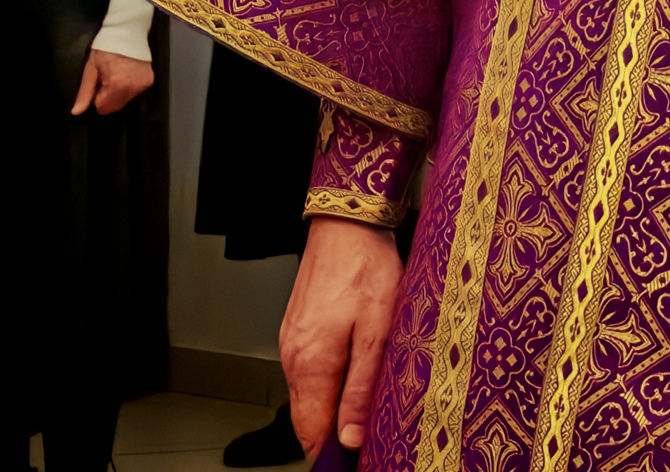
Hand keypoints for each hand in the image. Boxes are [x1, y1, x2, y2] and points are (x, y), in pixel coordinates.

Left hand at [71, 49, 153, 115]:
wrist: (128, 31)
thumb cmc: (105, 49)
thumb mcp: (91, 68)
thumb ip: (85, 91)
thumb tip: (76, 112)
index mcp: (116, 86)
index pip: (103, 108)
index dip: (97, 97)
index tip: (98, 82)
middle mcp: (132, 88)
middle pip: (115, 106)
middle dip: (108, 96)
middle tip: (107, 78)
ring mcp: (143, 85)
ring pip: (125, 100)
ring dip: (119, 92)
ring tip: (117, 74)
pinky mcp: (149, 81)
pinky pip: (135, 92)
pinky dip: (129, 87)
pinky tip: (127, 73)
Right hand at [282, 217, 401, 456]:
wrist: (346, 220)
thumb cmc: (365, 267)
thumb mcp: (378, 330)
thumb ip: (361, 388)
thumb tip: (349, 438)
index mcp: (310, 365)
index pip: (311, 434)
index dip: (334, 452)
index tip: (360, 454)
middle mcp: (293, 358)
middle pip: (308, 418)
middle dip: (335, 431)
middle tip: (370, 427)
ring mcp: (291, 342)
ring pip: (309, 394)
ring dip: (334, 404)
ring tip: (368, 395)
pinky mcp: (297, 327)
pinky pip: (309, 369)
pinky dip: (328, 379)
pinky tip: (355, 366)